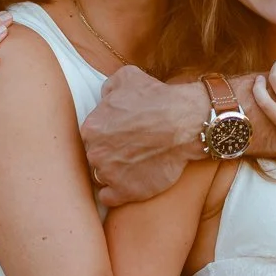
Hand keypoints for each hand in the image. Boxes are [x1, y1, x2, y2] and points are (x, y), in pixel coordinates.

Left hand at [79, 67, 203, 206]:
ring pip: (101, 177)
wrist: (185, 123)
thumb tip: (104, 97)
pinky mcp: (126, 192)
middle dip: (108, 153)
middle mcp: (95, 153)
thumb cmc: (158, 98)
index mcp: (91, 127)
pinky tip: (130, 182)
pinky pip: (109, 198)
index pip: (90, 136)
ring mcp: (109, 175)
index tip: (119, 135)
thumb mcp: (127, 77)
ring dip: (112, 173)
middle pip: (94, 156)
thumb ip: (107, 87)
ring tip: (132, 165)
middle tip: (128, 149)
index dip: (105, 135)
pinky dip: (117, 192)